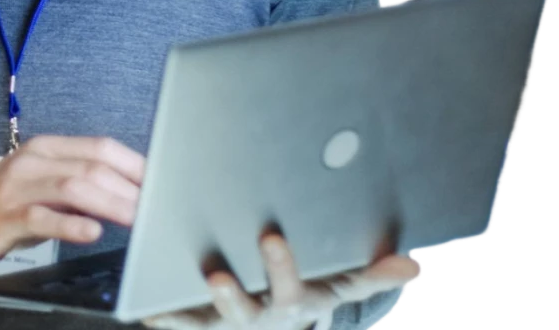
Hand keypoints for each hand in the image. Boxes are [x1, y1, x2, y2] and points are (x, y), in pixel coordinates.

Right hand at [0, 134, 145, 278]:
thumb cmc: (7, 207)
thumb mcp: (44, 186)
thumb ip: (80, 183)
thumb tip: (133, 192)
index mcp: (48, 147)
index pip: (102, 147)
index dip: (136, 164)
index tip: (164, 182)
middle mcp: (33, 159)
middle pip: (93, 166)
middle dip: (131, 188)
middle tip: (158, 208)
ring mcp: (17, 185)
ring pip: (74, 187)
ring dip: (111, 203)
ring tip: (137, 219)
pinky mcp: (4, 215)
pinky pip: (42, 217)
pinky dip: (71, 223)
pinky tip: (92, 231)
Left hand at [142, 234, 420, 328]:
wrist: (272, 329)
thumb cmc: (303, 294)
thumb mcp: (336, 286)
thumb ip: (372, 274)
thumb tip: (416, 263)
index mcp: (289, 303)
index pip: (288, 289)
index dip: (280, 267)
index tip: (268, 237)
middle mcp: (255, 317)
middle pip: (242, 310)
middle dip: (231, 293)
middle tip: (214, 274)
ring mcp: (221, 324)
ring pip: (202, 320)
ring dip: (184, 306)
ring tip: (163, 284)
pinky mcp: (192, 324)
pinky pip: (171, 323)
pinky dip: (158, 316)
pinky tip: (142, 305)